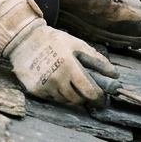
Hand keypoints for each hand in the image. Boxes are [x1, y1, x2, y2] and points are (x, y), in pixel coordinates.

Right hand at [3, 19, 118, 106]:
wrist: (25, 40)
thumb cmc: (56, 41)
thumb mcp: (78, 45)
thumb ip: (97, 60)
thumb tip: (115, 75)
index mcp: (69, 66)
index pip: (89, 91)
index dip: (99, 98)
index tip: (103, 100)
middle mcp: (56, 78)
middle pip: (78, 100)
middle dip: (85, 97)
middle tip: (88, 91)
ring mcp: (44, 86)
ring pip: (65, 101)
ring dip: (72, 95)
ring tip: (70, 81)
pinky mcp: (35, 91)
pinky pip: (53, 98)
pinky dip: (58, 93)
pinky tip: (56, 80)